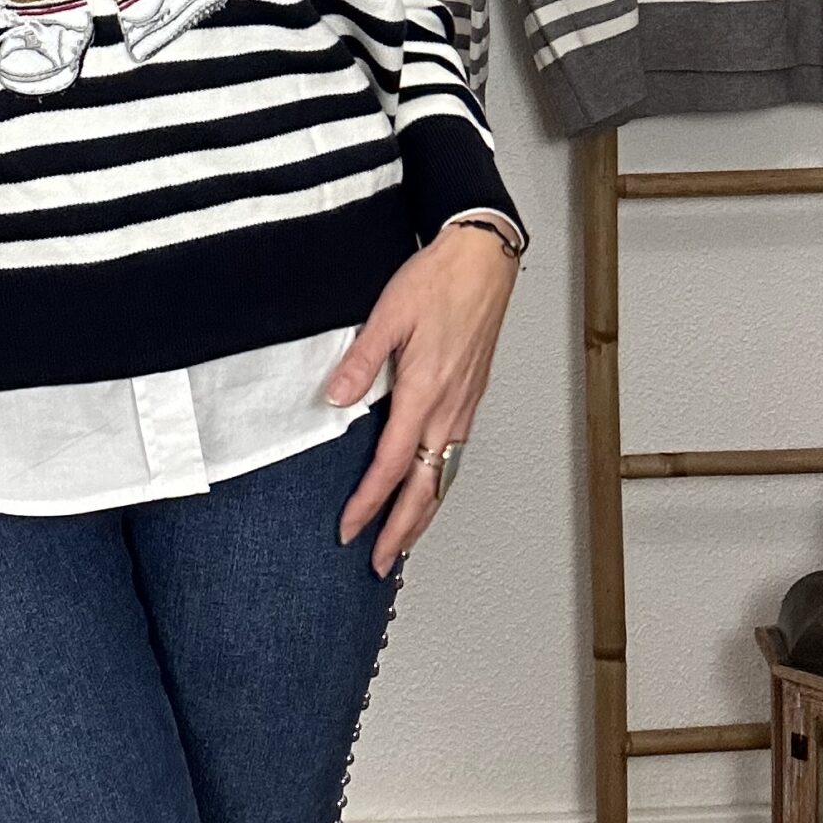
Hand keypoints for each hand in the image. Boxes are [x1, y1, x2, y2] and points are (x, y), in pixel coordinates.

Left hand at [325, 227, 517, 576]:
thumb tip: (337, 399)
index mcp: (425, 392)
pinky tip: (431, 488)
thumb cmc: (441, 280)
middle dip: (402, 531)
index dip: (369, 504)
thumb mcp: (388, 314)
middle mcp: (449, 408)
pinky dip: (440, 484)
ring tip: (405, 540)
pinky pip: (455, 456)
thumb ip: (361, 362)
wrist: (485, 260)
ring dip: (423, 514)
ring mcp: (464, 406)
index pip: (392, 465)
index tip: (350, 529)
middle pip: (426, 488)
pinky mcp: (471, 396)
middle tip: (381, 562)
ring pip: (444, 476)